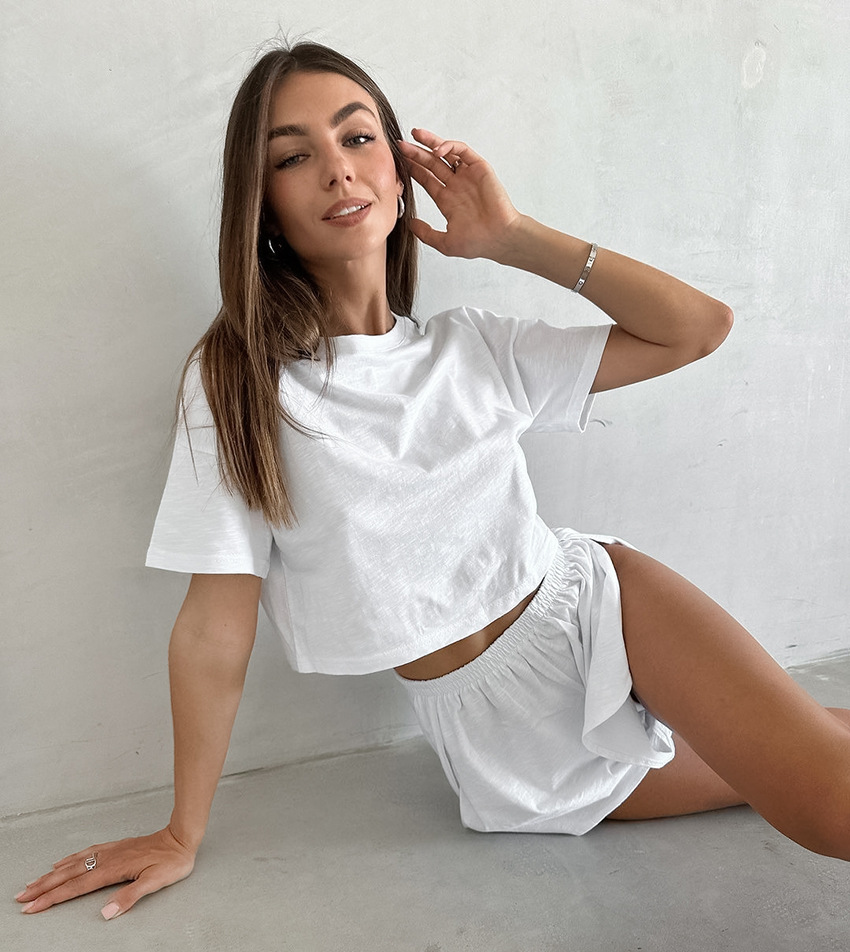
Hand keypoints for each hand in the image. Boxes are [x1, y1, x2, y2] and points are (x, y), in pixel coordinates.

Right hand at [15, 825, 195, 918]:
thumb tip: (106, 913)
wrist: (182, 837)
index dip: (53, 898)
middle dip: (43, 887)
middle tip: (21, 897)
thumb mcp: (155, 882)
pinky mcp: (116, 847)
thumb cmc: (172, 861)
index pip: (76, 887)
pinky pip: (87, 852)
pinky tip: (63, 862)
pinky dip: (70, 859)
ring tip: (34, 882)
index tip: (32, 907)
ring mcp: (111, 851)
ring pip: (74, 863)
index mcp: (113, 869)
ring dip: (52, 874)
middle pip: (69, 875)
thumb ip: (130, 897)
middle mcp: (107, 858)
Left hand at [398, 128, 523, 260]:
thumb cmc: (477, 243)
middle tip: (400, 145)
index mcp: (447, 200)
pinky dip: (450, 146)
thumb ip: (426, 233)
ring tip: (415, 135)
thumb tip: (409, 223)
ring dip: (431, 143)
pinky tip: (437, 150)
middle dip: (416, 153)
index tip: (398, 162)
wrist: (499, 238)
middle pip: (432, 164)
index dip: (412, 169)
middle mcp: (456, 185)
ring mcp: (467, 176)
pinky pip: (462, 151)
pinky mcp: (479, 168)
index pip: (426, 179)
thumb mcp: (445, 243)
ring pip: (446, 153)